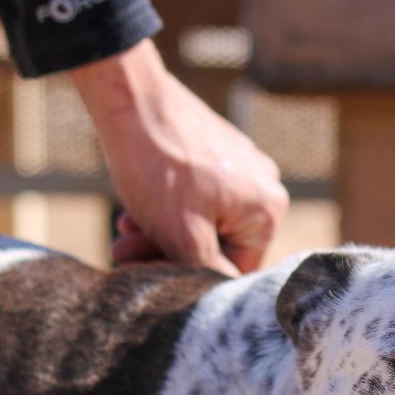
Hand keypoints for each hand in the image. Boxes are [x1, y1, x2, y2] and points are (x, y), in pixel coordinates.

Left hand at [71, 39, 288, 275]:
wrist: (129, 96)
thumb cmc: (157, 168)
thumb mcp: (183, 238)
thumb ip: (209, 275)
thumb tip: (221, 298)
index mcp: (269, 209)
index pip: (237, 267)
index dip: (191, 276)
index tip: (149, 271)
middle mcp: (266, 185)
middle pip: (218, 243)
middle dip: (170, 251)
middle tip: (125, 250)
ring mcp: (243, 164)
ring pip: (203, 219)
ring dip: (164, 231)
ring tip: (126, 226)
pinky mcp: (218, 148)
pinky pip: (198, 194)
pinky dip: (169, 205)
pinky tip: (138, 205)